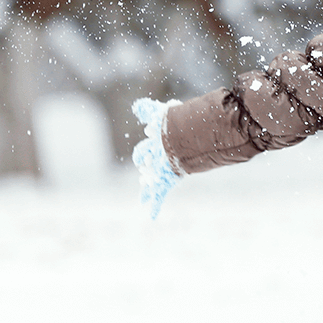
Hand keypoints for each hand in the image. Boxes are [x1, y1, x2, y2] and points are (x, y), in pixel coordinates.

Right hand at [131, 97, 181, 218]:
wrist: (185, 142)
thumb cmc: (173, 128)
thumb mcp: (158, 116)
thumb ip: (147, 110)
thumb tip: (137, 106)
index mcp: (159, 144)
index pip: (146, 148)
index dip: (142, 151)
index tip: (141, 153)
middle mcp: (160, 157)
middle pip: (149, 164)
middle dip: (144, 166)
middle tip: (141, 170)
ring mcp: (163, 170)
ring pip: (152, 181)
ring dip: (148, 186)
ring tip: (143, 195)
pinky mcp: (165, 182)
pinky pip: (159, 195)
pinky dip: (155, 206)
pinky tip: (152, 216)